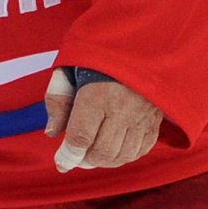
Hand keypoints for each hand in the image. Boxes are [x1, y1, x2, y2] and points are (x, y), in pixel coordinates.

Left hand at [44, 68, 164, 171]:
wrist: (139, 45)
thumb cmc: (96, 58)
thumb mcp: (68, 70)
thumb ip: (57, 100)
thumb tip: (52, 133)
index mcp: (96, 94)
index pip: (81, 136)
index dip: (69, 155)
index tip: (60, 163)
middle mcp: (122, 109)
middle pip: (103, 152)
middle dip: (85, 160)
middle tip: (74, 158)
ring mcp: (143, 117)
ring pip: (123, 156)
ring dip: (104, 162)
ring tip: (91, 155)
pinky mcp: (156, 121)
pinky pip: (141, 150)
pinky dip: (124, 157)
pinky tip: (112, 150)